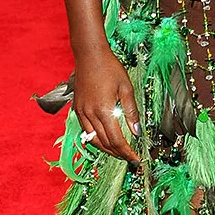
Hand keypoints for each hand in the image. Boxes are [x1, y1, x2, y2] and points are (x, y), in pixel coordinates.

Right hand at [73, 46, 140, 163]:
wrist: (90, 55)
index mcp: (103, 111)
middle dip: (118, 153)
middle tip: (130, 158)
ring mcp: (81, 112)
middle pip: (105, 143)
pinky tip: (104, 140)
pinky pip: (85, 131)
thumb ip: (131, 111)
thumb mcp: (126, 88)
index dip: (127, 152)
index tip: (136, 158)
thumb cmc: (110, 68)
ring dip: (107, 149)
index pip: (116, 140)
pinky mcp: (77, 109)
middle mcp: (90, 115)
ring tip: (119, 152)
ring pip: (93, 140)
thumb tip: (137, 131)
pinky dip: (96, 139)